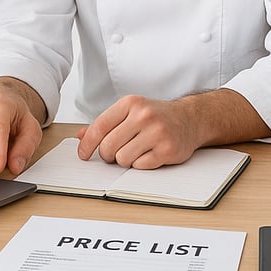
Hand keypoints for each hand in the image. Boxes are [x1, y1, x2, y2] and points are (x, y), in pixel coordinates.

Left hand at [75, 94, 200, 168]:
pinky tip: (149, 154)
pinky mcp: (167, 150)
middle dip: (108, 155)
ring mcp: (156, 133)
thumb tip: (80, 135)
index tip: (83, 154)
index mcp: (131, 103)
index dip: (87, 144)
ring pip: (122, 159)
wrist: (190, 119)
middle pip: (108, 147)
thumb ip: (106, 123)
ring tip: (137, 151)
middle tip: (116, 152)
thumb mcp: (131, 112)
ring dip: (126, 160)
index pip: (99, 126)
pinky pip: (140, 166)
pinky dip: (141, 164)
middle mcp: (143, 115)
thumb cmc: (157, 116)